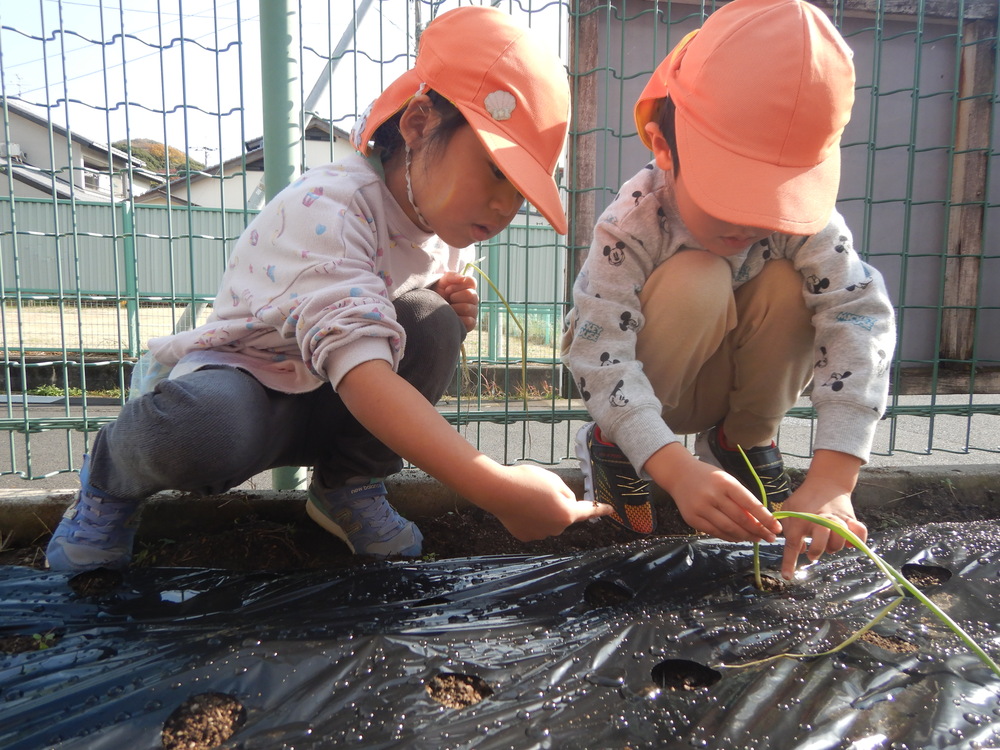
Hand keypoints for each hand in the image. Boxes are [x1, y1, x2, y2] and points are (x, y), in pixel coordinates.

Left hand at [434, 271, 478, 331]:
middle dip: (455, 296)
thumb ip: (451, 276)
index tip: (447, 289)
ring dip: (455, 308)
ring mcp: (472, 312)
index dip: (458, 285)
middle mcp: (472, 300)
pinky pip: (469, 321)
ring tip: (449, 309)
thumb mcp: (441, 282)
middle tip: (448, 299)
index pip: (472, 282)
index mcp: (468, 288)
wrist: (430, 311)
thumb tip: (462, 278)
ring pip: (468, 308)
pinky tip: (452, 317)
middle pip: (471, 295)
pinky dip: (458, 319)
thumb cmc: (437, 296)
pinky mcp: (470, 324)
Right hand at [477, 464, 614, 541]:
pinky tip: (519, 507)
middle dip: (557, 504)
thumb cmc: (528, 481)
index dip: (600, 509)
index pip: (588, 511)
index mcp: (567, 513)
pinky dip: (529, 517)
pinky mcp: (524, 536)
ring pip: (547, 520)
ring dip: (542, 511)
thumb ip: (566, 493)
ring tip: (527, 496)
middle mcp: (556, 529)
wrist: (498, 490)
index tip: (610, 509)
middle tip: (541, 488)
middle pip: (563, 514)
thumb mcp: (554, 480)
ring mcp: (539, 534)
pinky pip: (533, 525)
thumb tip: (567, 503)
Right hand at [645, 443, 781, 543]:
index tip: (777, 528)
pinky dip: (730, 537)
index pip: (750, 504)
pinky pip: (715, 532)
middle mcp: (713, 495)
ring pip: (729, 528)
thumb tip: (760, 521)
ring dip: (746, 536)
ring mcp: (701, 508)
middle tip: (770, 538)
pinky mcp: (692, 519)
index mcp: (725, 483)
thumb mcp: (727, 481)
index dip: (765, 518)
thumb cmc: (709, 477)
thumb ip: (741, 499)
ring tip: (756, 539)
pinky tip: (739, 537)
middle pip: (740, 519)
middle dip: (758, 531)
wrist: (679, 475)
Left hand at [778, 449, 865, 578]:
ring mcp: (836, 520)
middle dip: (817, 551)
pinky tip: (850, 541)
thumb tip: (800, 550)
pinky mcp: (850, 518)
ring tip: (829, 542)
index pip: (792, 545)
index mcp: (800, 521)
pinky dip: (857, 539)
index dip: (789, 563)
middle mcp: (818, 521)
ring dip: (834, 546)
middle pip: (821, 544)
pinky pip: (859, 532)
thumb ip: (789, 530)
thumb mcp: (788, 510)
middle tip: (813, 552)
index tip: (787, 577)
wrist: (825, 482)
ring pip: (839, 541)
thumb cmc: (803, 499)